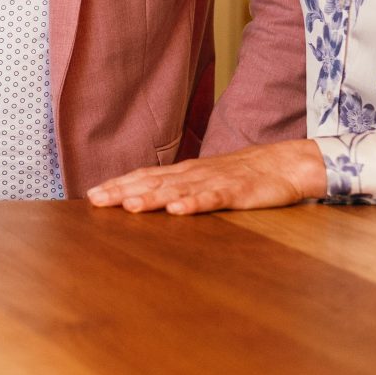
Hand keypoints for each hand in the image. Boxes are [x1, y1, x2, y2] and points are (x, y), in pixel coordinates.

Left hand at [84, 140, 325, 215]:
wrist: (284, 164)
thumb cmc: (242, 175)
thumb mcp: (206, 180)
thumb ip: (179, 188)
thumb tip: (147, 197)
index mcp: (185, 172)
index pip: (145, 176)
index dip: (119, 184)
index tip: (91, 195)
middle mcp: (194, 174)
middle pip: (154, 182)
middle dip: (124, 191)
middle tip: (96, 200)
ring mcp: (215, 182)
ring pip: (178, 190)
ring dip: (153, 197)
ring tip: (129, 206)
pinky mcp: (237, 193)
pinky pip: (213, 199)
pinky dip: (195, 203)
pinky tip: (179, 210)